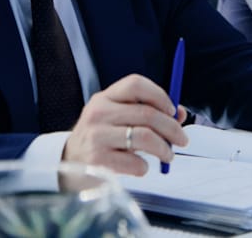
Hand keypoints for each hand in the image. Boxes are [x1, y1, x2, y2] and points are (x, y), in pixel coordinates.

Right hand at [62, 74, 187, 175]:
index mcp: (104, 98)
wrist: (69, 163)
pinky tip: (141, 167)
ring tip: (168, 156)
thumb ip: (147, 113)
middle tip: (182, 139)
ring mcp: (97, 136)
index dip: (159, 95)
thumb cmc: (100, 138)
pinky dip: (145, 166)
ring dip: (164, 148)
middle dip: (172, 128)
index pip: (136, 84)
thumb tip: (180, 114)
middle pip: (147, 113)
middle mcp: (99, 113)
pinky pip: (135, 163)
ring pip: (145, 137)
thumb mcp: (117, 119)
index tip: (172, 110)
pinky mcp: (98, 160)